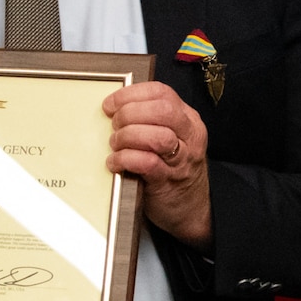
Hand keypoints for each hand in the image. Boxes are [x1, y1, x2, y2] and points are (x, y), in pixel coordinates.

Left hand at [103, 81, 212, 250]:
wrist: (190, 208)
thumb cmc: (172, 168)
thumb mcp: (168, 137)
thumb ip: (148, 119)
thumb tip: (113, 107)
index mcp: (187, 118)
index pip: (161, 92)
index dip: (131, 94)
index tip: (110, 104)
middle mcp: (188, 135)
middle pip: (161, 110)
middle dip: (130, 114)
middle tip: (114, 125)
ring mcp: (182, 159)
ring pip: (157, 136)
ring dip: (128, 137)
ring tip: (115, 144)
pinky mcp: (168, 181)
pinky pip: (147, 163)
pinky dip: (125, 159)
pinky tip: (115, 162)